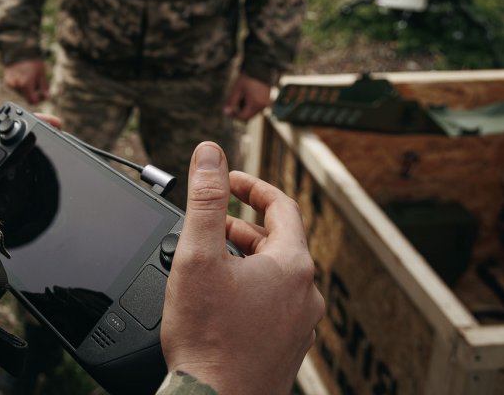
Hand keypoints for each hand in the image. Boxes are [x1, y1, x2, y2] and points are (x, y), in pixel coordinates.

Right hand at [3, 58, 48, 104]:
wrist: (19, 51)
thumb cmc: (32, 61)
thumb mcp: (42, 74)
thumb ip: (44, 87)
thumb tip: (47, 97)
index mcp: (26, 84)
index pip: (32, 101)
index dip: (39, 99)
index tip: (42, 94)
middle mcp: (17, 86)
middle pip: (26, 97)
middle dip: (33, 93)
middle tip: (37, 83)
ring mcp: (11, 84)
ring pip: (21, 93)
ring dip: (26, 89)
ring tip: (29, 76)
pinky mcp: (7, 81)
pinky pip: (16, 88)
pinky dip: (20, 85)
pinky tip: (22, 76)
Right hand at [160, 142, 323, 394]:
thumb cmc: (207, 340)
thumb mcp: (198, 256)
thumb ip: (207, 198)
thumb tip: (211, 153)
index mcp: (292, 267)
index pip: (281, 206)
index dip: (251, 185)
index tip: (226, 180)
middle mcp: (305, 296)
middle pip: (278, 241)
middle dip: (242, 224)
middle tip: (210, 222)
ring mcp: (300, 326)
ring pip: (275, 275)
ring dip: (245, 258)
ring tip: (209, 260)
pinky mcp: (286, 350)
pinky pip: (273, 305)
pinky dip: (249, 289)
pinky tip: (219, 301)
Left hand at [224, 74, 271, 120]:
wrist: (261, 69)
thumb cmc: (248, 78)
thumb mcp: (237, 89)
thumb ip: (231, 102)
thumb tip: (226, 112)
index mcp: (255, 104)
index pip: (243, 117)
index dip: (234, 116)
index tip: (229, 110)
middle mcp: (263, 106)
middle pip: (249, 116)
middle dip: (240, 111)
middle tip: (235, 100)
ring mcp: (267, 104)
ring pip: (253, 112)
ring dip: (246, 108)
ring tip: (243, 95)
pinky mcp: (268, 101)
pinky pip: (258, 108)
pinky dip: (251, 104)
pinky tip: (248, 95)